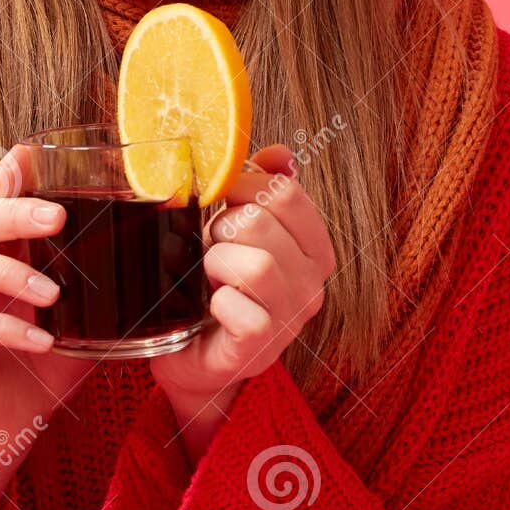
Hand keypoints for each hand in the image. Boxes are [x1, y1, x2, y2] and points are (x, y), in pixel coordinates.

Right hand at [0, 144, 93, 454]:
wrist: (11, 424)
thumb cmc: (48, 362)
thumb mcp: (83, 317)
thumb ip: (105, 284)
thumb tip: (167, 255)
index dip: (6, 177)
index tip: (28, 154)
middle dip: (14, 214)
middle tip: (57, 219)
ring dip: (10, 272)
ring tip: (54, 293)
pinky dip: (5, 329)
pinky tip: (41, 340)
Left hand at [150, 146, 334, 449]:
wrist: (195, 355)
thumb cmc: (219, 287)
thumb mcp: (242, 233)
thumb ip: (264, 190)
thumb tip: (278, 153)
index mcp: (314, 249)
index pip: (286, 192)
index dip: (242, 186)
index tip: (222, 202)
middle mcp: (313, 284)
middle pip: (263, 221)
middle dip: (223, 226)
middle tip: (211, 246)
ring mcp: (291, 319)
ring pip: (256, 264)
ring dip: (217, 261)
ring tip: (210, 275)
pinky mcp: (260, 346)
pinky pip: (240, 308)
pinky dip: (215, 302)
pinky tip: (211, 308)